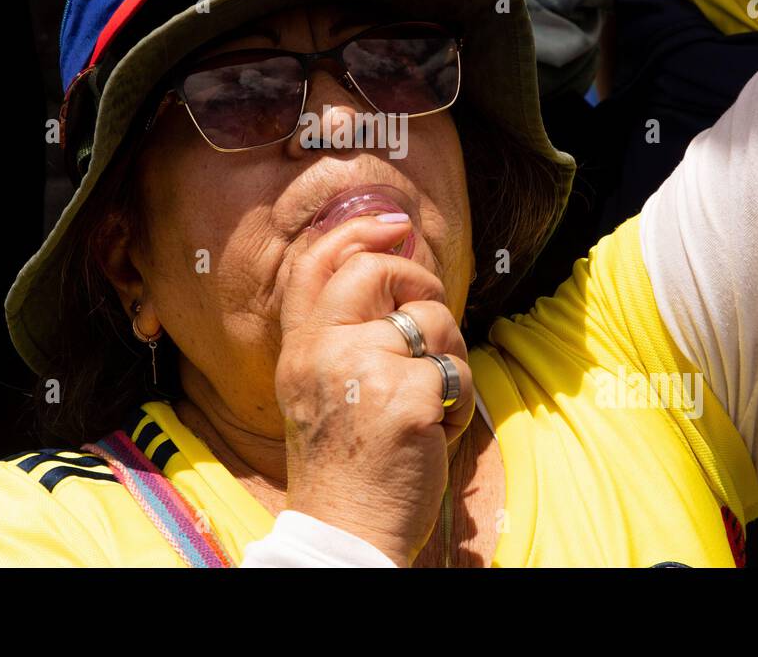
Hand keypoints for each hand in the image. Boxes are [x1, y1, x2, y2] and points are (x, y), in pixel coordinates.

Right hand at [277, 214, 473, 566]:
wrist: (345, 533)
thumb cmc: (343, 466)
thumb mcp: (318, 391)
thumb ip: (342, 334)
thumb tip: (391, 265)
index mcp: (300, 350)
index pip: (315, 265)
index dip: (355, 230)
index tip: (392, 223)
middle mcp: (324, 352)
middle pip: (375, 272)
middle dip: (417, 281)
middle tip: (429, 312)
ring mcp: (365, 371)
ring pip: (431, 321)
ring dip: (446, 357)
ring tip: (427, 400)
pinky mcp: (408, 398)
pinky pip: (456, 370)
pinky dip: (457, 402)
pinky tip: (434, 432)